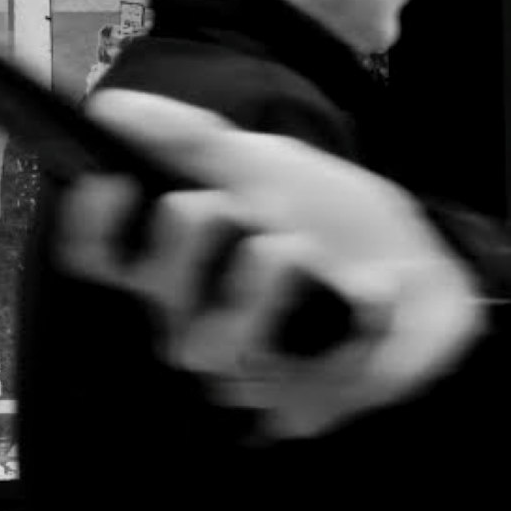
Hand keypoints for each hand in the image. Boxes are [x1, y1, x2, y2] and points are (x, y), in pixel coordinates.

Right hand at [50, 92, 488, 439]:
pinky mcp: (311, 405)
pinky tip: (377, 288)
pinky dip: (359, 317)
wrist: (418, 265)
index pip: (99, 261)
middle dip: (185, 237)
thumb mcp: (266, 164)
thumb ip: (191, 139)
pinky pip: (320, 367)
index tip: (110, 178)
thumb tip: (111, 106)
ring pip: (217, 346)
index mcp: (173, 270)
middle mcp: (194, 328)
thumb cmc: (326, 219)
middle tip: (220, 202)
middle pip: (155, 297)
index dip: (92, 226)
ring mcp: (248, 375)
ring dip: (259, 280)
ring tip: (296, 244)